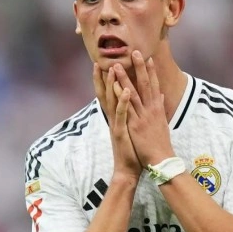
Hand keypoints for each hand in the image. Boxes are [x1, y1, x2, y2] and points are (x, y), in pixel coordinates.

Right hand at [93, 63, 140, 178]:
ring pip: (112, 101)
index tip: (105, 64)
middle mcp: (113, 119)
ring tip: (113, 69)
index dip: (105, 80)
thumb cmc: (132, 150)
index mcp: (116, 117)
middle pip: (105, 94)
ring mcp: (116, 124)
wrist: (128, 170)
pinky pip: (121, 114)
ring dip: (112, 85)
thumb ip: (130, 115)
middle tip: (100, 61)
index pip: (109, 94)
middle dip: (102, 78)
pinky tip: (125, 90)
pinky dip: (122, 102)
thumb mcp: (131, 129)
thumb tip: (132, 104)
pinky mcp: (121, 131)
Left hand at [112, 51, 175, 166]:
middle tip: (135, 52)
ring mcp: (142, 116)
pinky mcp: (134, 125)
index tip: (148, 58)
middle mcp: (151, 109)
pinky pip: (127, 108)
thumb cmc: (161, 143)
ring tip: (117, 65)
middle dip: (140, 67)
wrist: (161, 159)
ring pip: (133, 93)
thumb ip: (161, 108)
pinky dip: (122, 97)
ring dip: (125, 78)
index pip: (155, 86)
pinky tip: (117, 87)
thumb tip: (162, 97)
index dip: (151, 71)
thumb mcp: (162, 123)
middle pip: (146, 84)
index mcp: (157, 109)